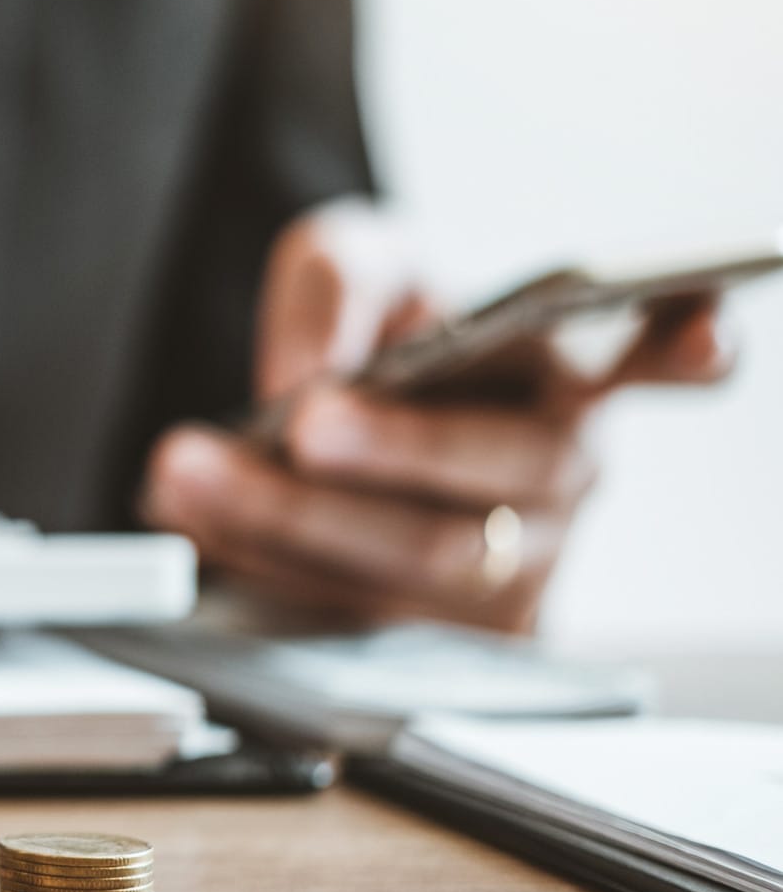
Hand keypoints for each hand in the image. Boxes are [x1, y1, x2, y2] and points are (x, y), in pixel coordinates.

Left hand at [139, 202, 733, 630]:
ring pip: (417, 558)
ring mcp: (509, 565)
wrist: (325, 413)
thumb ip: (337, 282)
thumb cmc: (383, 328)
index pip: (663, 354)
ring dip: (294, 516)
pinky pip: (352, 609)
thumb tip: (309, 374)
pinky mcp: (438, 632)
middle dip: (400, 450)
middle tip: (306, 423)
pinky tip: (189, 516)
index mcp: (575, 362)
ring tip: (189, 467)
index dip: (692, 345)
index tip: (703, 332)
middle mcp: (559, 470)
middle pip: (508, 470)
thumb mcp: (355, 259)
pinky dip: (258, 558)